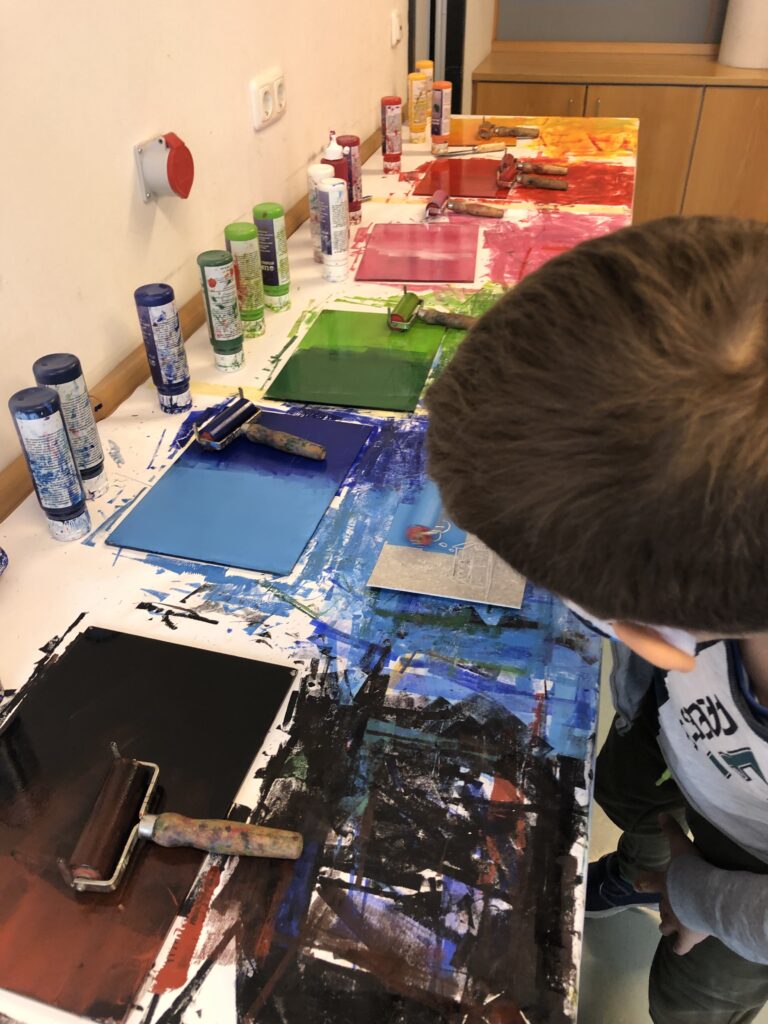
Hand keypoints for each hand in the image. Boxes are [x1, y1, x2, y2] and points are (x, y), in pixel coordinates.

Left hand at [634, 813, 709, 955]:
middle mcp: (666, 903)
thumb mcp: (680, 845)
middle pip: (660, 908)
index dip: (642, 883)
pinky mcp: (688, 935)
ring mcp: (676, 920)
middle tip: (664, 911)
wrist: (703, 893)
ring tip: (666, 928)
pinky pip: (681, 946)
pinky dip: (680, 947)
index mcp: (662, 882)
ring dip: (667, 925)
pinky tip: (679, 949)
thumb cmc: (691, 869)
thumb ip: (671, 830)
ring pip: (666, 925)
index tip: (637, 884)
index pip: (646, 882)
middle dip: (662, 910)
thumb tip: (660, 813)